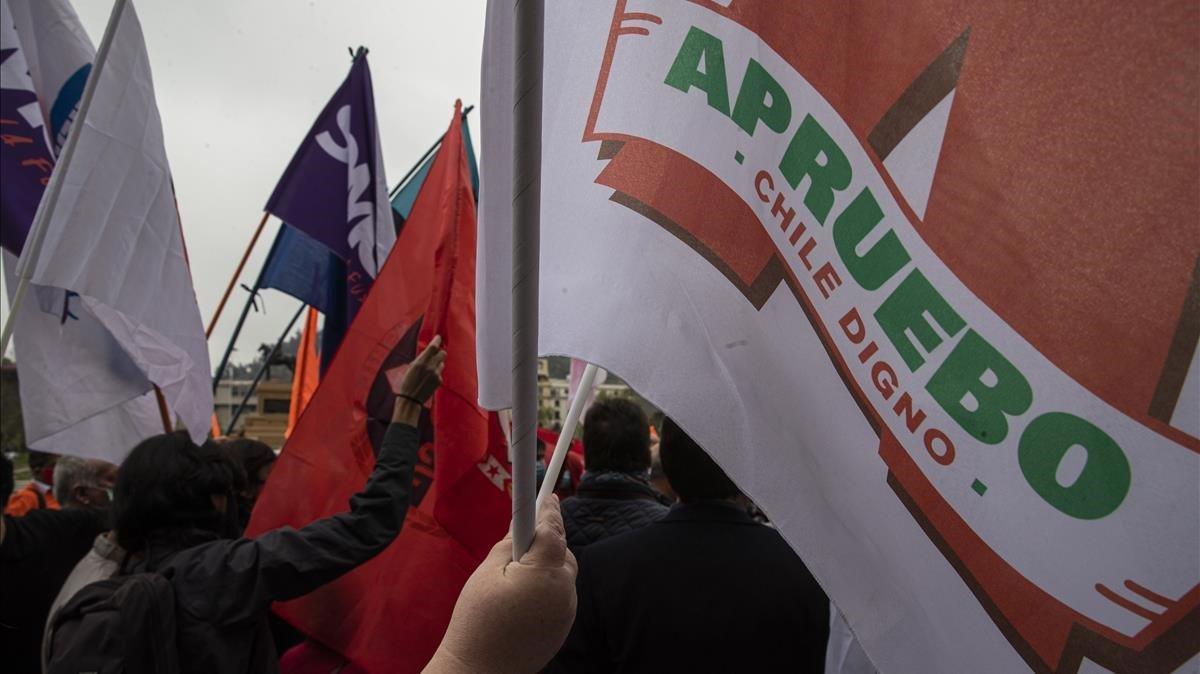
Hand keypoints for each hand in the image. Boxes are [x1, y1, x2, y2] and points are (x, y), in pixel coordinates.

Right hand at [392, 336, 445, 423]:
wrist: (410, 398)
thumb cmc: (406, 382)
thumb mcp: (411, 367)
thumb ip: (421, 359)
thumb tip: (429, 351)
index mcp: (421, 362)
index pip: (433, 347)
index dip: (437, 340)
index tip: (438, 337)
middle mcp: (430, 367)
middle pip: (443, 353)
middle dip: (440, 352)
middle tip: (436, 353)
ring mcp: (436, 374)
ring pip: (442, 363)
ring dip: (437, 364)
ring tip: (428, 369)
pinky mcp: (439, 381)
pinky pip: (440, 373)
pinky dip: (436, 373)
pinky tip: (428, 379)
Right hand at [424, 496, 578, 673]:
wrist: (480, 672)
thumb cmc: (477, 621)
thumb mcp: (486, 573)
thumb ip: (508, 546)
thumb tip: (522, 529)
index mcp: (543, 573)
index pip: (553, 530)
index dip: (550, 511)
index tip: (549, 496)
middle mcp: (563, 592)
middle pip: (562, 553)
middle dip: (546, 542)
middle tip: (524, 538)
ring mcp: (567, 613)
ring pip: (563, 575)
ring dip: (547, 567)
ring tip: (517, 574)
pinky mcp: (563, 629)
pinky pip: (560, 596)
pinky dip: (548, 589)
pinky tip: (523, 596)